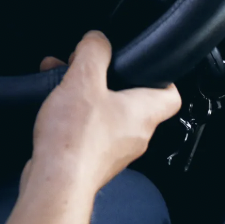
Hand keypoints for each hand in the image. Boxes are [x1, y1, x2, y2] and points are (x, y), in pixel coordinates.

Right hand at [24, 32, 180, 197]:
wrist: (55, 184)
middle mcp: (135, 135)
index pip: (171, 94)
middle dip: (107, 80)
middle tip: (87, 68)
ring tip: (62, 83)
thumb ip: (94, 52)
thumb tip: (97, 39)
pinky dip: (74, 117)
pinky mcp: (93, 162)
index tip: (144, 64)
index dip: (161, 76)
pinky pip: (89, 132)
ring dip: (86, 96)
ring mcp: (115, 152)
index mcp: (144, 113)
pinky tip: (54, 109)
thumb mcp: (83, 79)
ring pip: (107, 115)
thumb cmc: (75, 139)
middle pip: (132, 101)